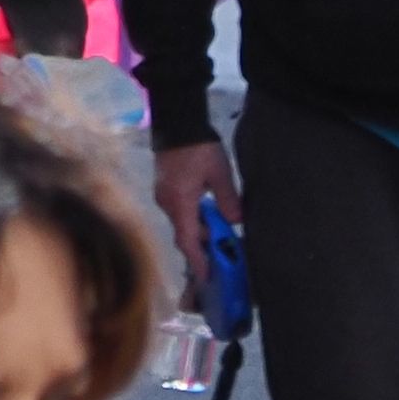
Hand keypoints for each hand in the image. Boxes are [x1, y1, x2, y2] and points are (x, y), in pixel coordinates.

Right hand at [154, 138, 237, 304]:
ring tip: (221, 230)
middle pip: (184, 232)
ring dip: (199, 229)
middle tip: (224, 252)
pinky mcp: (165, 187)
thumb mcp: (220, 174)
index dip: (197, 260)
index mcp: (180, 202)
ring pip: (182, 221)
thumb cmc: (198, 148)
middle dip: (203, 244)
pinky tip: (207, 213)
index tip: (207, 277)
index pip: (187, 239)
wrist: (177, 122)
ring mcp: (163, 195)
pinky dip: (192, 217)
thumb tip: (235, 222)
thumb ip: (228, 200)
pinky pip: (179, 210)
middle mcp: (167, 203)